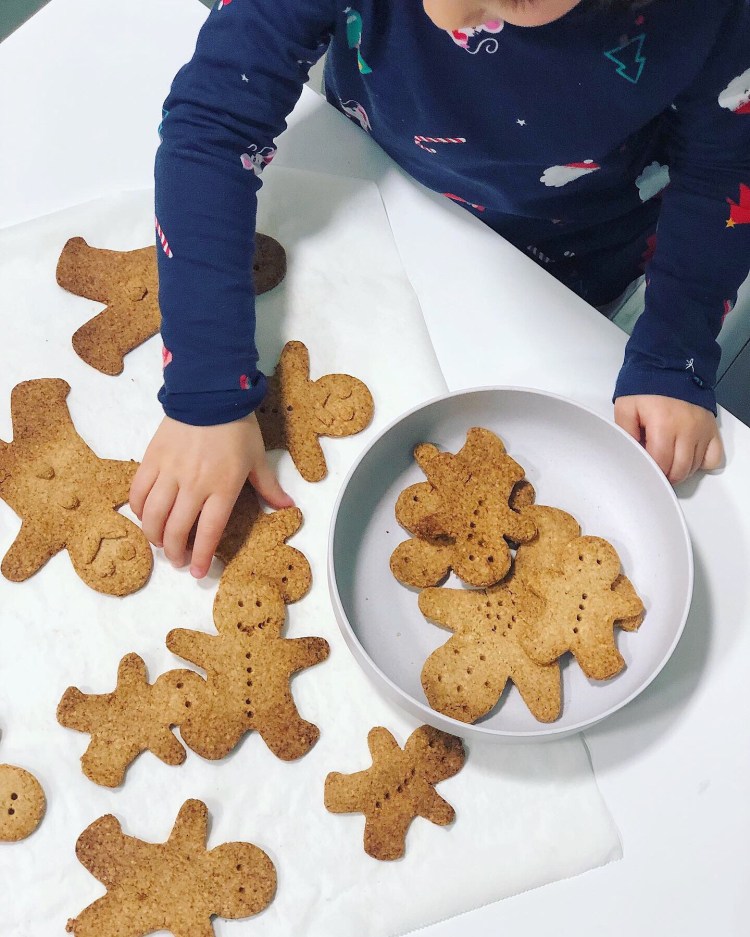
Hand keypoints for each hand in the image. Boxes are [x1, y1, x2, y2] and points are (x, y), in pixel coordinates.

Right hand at [129, 413, 292, 577]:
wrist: (208, 392)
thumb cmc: (237, 427)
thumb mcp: (257, 457)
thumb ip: (269, 486)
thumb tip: (288, 507)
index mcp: (222, 488)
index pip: (208, 532)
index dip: (201, 557)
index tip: (198, 573)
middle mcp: (194, 485)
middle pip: (176, 530)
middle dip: (175, 553)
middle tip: (178, 561)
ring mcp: (169, 473)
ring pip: (152, 515)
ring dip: (154, 536)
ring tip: (160, 543)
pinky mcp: (151, 459)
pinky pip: (138, 492)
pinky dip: (138, 509)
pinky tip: (145, 516)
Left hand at [614, 394, 723, 484]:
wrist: (671, 367)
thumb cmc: (647, 387)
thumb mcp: (626, 407)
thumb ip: (625, 432)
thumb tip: (630, 453)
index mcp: (664, 425)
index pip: (660, 463)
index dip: (650, 470)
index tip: (643, 468)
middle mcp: (687, 430)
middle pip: (679, 470)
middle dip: (664, 474)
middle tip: (654, 469)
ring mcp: (702, 431)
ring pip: (695, 467)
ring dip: (680, 470)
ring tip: (667, 461)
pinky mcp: (712, 429)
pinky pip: (713, 458)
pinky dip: (702, 463)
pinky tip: (688, 457)